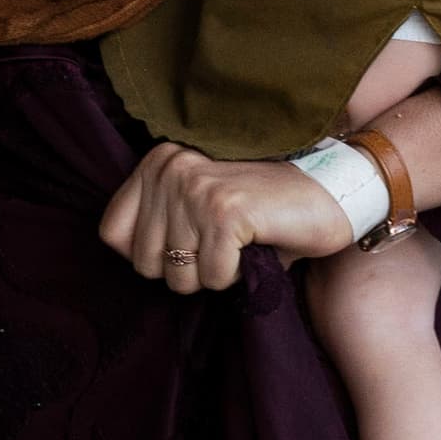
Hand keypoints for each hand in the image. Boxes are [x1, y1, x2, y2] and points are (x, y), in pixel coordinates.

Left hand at [97, 143, 359, 291]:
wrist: (330, 193)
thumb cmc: (265, 211)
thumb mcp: (199, 206)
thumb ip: (159, 223)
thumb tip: (130, 259)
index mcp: (158, 162)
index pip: (111, 233)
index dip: (149, 255)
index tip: (189, 242)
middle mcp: (171, 169)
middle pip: (145, 264)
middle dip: (187, 271)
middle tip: (223, 244)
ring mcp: (196, 189)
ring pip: (179, 276)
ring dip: (215, 274)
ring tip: (241, 242)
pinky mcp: (225, 212)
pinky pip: (214, 277)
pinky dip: (239, 274)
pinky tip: (257, 244)